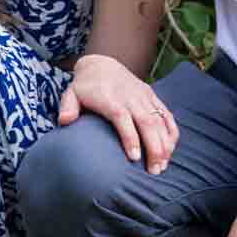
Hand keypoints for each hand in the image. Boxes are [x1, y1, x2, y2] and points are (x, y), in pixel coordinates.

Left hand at [57, 53, 177, 173]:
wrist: (103, 65)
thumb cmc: (86, 86)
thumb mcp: (71, 93)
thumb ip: (68, 107)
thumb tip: (64, 121)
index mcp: (111, 99)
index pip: (123, 118)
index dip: (130, 138)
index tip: (134, 157)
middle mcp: (131, 98)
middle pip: (148, 122)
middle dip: (154, 147)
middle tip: (154, 171)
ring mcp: (145, 97)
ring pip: (160, 121)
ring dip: (165, 144)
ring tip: (163, 166)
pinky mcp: (153, 98)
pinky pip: (167, 115)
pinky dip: (171, 133)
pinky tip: (170, 151)